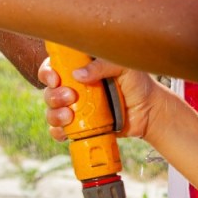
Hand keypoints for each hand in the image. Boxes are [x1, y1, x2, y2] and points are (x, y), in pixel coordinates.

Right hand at [40, 58, 165, 141]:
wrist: (149, 112)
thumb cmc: (137, 84)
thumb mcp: (124, 67)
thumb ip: (104, 65)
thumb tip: (79, 74)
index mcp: (82, 68)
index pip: (55, 65)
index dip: (48, 71)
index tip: (55, 78)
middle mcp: (75, 87)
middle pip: (49, 90)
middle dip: (53, 95)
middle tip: (70, 97)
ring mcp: (76, 107)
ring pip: (52, 110)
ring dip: (54, 114)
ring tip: (70, 116)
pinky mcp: (80, 126)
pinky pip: (60, 130)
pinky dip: (58, 132)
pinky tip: (65, 131)